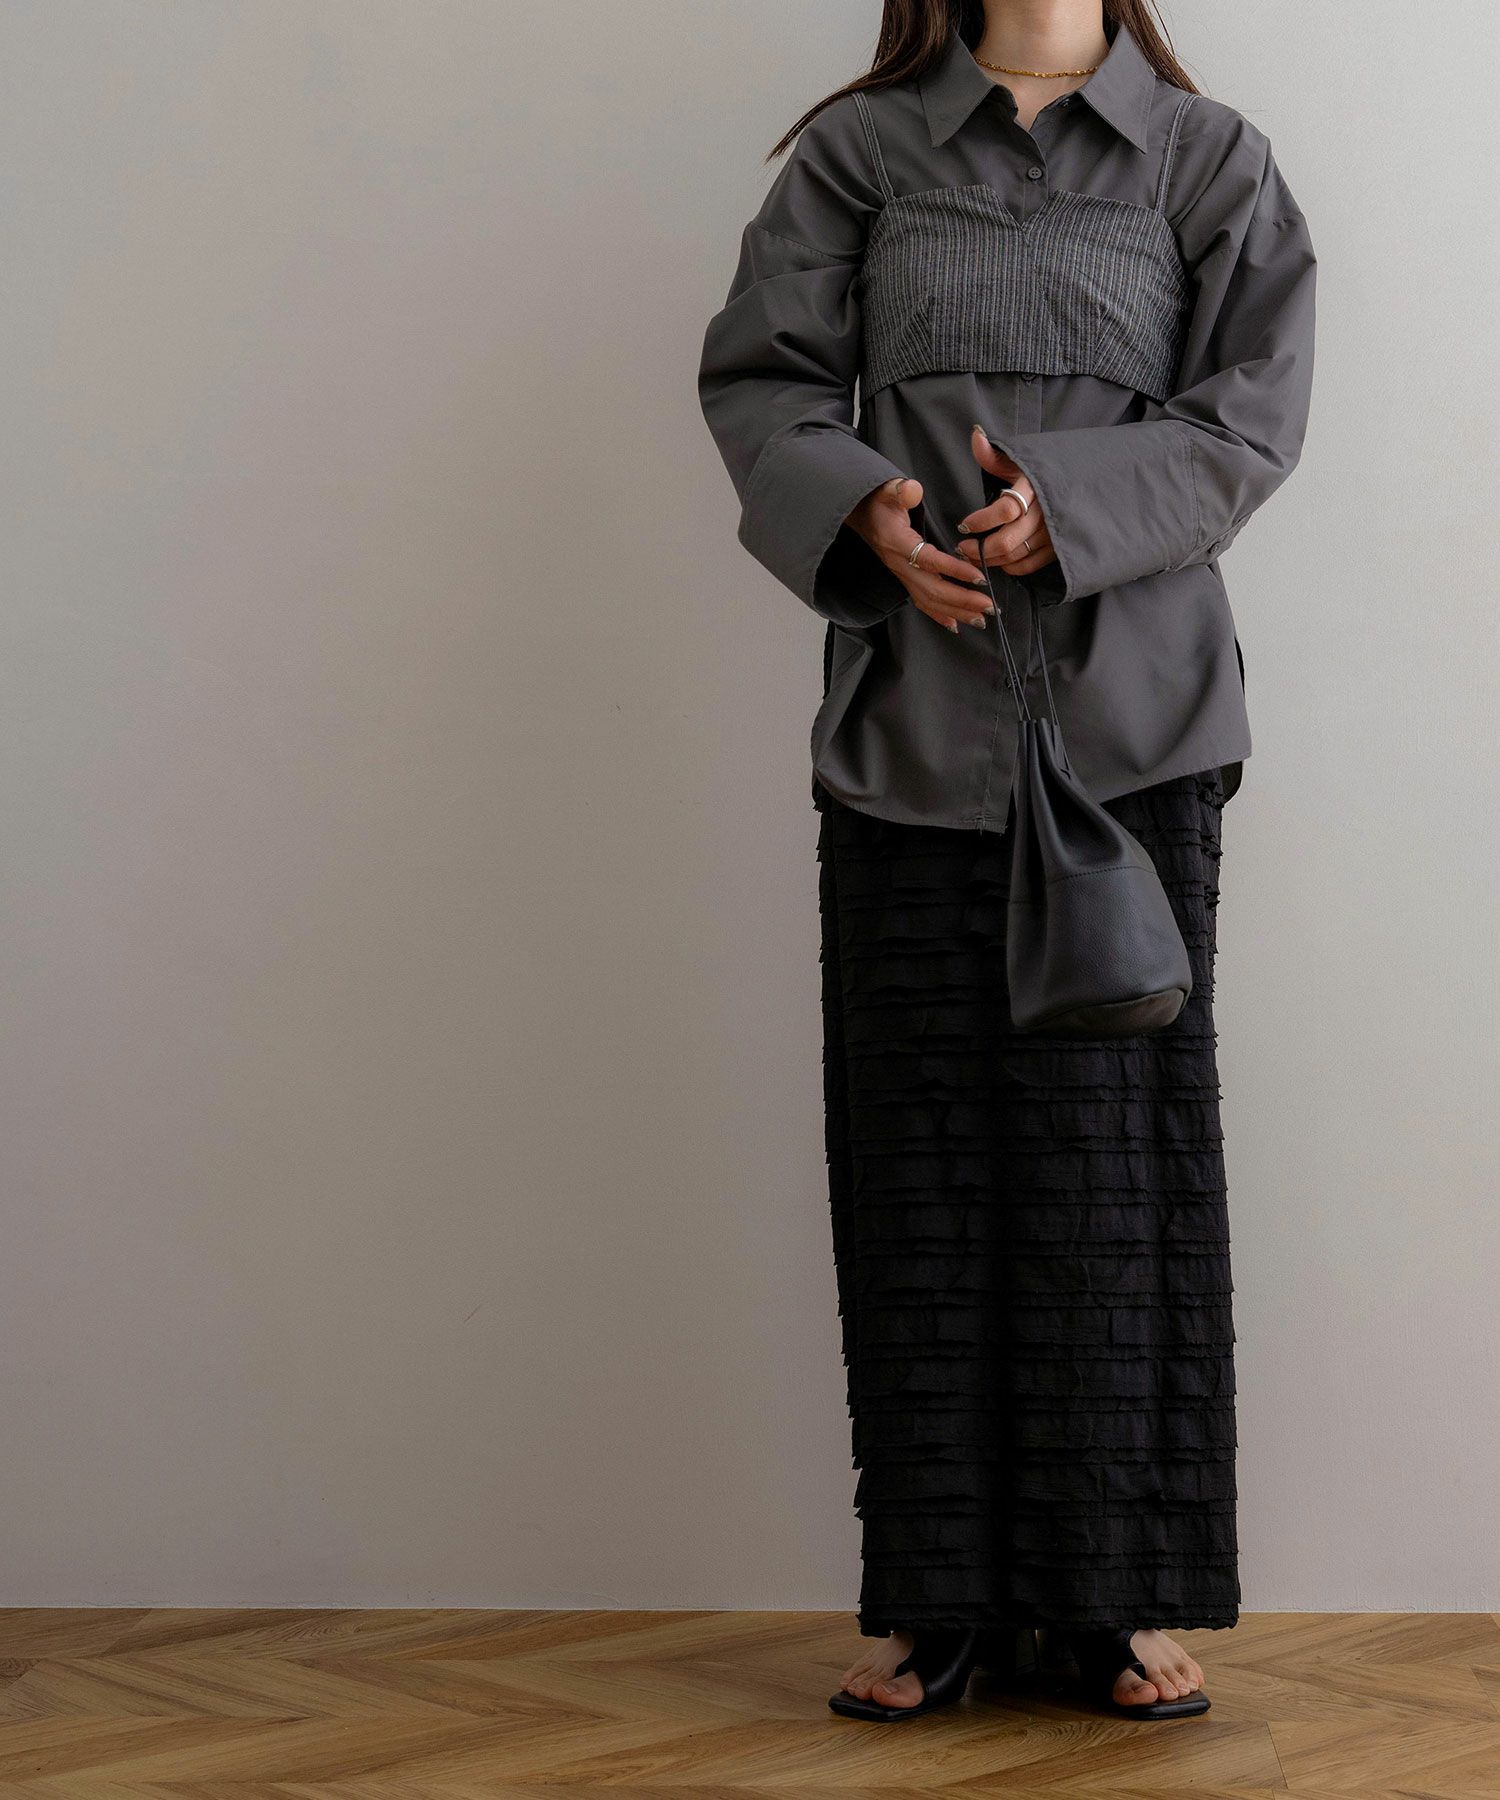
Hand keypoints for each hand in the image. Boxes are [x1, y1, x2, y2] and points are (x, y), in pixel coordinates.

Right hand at [844, 476, 993, 633]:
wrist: (860, 515)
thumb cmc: (878, 502)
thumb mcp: (888, 489)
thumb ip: (901, 490)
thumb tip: (912, 490)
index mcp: (897, 544)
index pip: (928, 561)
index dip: (954, 570)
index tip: (979, 577)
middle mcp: (900, 565)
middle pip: (932, 589)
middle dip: (962, 601)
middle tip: (989, 607)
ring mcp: (902, 575)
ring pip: (930, 600)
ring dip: (956, 612)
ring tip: (981, 619)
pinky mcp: (905, 580)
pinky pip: (922, 603)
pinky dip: (939, 615)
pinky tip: (956, 624)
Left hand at [954, 425, 1058, 578]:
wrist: (1077, 485)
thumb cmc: (1037, 473)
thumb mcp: (1016, 460)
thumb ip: (992, 454)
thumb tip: (975, 435)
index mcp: (1034, 487)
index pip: (1005, 510)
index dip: (981, 521)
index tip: (964, 525)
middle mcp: (1045, 512)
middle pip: (1008, 540)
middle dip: (979, 548)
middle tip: (962, 547)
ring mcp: (1053, 533)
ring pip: (1016, 555)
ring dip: (991, 559)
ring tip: (974, 555)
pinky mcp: (1057, 548)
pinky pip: (1030, 565)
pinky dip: (1010, 567)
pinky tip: (998, 561)